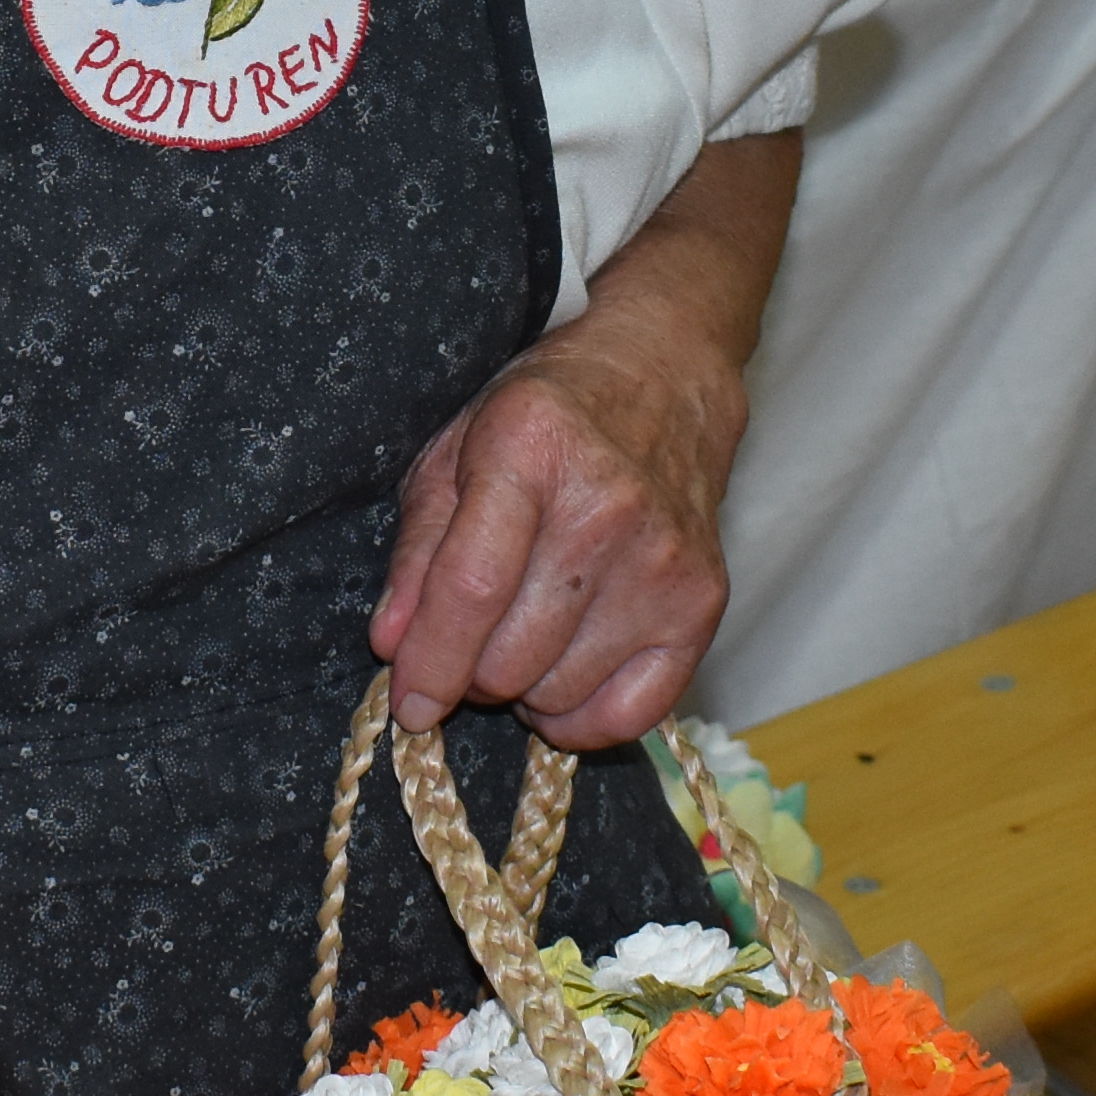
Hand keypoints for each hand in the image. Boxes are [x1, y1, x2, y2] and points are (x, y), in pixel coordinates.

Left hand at [370, 294, 756, 754]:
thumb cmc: (547, 416)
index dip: (430, 661)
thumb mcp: (456, 451)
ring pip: (557, 692)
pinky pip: (627, 715)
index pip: (472, 588)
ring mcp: (664, 561)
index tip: (409, 703)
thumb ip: (417, 551)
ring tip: (523, 633)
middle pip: (510, 656)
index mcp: (531, 449)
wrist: (665, 377)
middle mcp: (607, 508)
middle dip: (469, 669)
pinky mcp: (703, 603)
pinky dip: (579, 717)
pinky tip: (562, 673)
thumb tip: (392, 645)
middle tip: (473, 634)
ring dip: (521, 687)